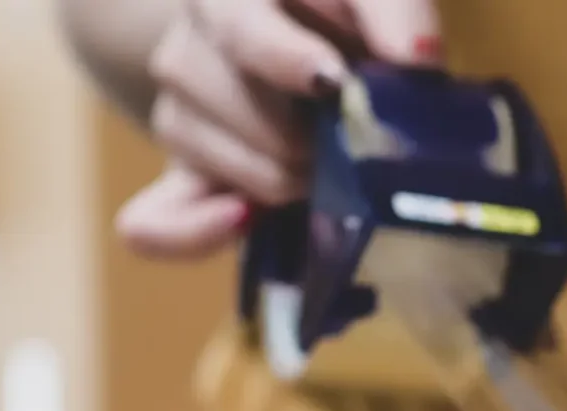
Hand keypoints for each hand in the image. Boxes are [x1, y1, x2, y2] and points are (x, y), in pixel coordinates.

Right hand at [115, 0, 441, 258]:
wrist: (300, 36)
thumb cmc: (340, 11)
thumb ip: (394, 10)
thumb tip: (415, 61)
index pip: (238, 26)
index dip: (282, 57)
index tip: (332, 82)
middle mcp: (188, 46)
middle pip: (228, 103)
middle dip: (301, 132)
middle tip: (350, 135)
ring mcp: (177, 112)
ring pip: (209, 159)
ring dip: (279, 175)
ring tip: (324, 164)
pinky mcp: (179, 172)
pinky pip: (151, 220)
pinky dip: (190, 233)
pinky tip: (243, 219)